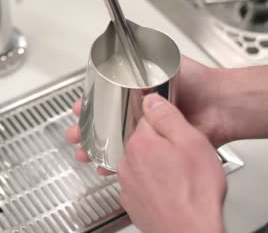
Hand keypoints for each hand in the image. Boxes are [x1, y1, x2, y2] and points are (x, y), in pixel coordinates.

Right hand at [66, 57, 231, 175]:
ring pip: (113, 144)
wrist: (218, 105)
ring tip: (83, 153)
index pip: (105, 100)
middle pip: (104, 125)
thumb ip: (144, 51)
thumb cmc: (196, 81)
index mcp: (136, 94)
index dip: (89, 106)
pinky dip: (117, 165)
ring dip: (96, 150)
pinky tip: (105, 168)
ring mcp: (146, 133)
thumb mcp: (164, 61)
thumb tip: (126, 34)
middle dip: (86, 131)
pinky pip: (132, 159)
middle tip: (74, 135)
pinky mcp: (157, 149)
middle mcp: (139, 114)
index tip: (77, 109)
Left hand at [118, 94, 225, 232]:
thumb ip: (168, 118)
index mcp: (140, 144)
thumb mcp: (192, 143)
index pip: (143, 119)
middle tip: (176, 154)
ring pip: (137, 163)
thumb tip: (151, 101)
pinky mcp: (130, 200)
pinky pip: (137, 183)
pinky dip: (149, 183)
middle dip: (156, 144)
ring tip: (174, 174)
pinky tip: (166, 188)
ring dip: (151, 164)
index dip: (159, 122)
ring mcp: (126, 183)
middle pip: (139, 142)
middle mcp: (126, 162)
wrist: (190, 230)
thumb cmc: (196, 193)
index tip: (169, 127)